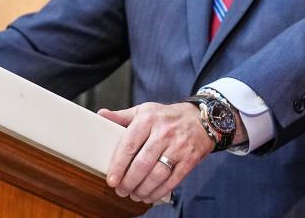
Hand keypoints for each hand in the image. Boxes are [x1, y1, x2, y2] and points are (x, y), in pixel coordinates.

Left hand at [99, 102, 214, 203]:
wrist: (203, 118)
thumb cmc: (168, 116)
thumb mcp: (146, 110)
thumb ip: (123, 116)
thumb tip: (101, 115)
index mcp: (149, 119)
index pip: (129, 146)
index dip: (118, 166)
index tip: (111, 180)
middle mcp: (164, 132)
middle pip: (142, 164)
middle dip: (129, 182)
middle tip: (121, 190)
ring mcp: (179, 146)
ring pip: (157, 175)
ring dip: (143, 189)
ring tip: (134, 194)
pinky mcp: (190, 159)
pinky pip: (172, 180)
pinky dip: (159, 192)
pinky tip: (150, 195)